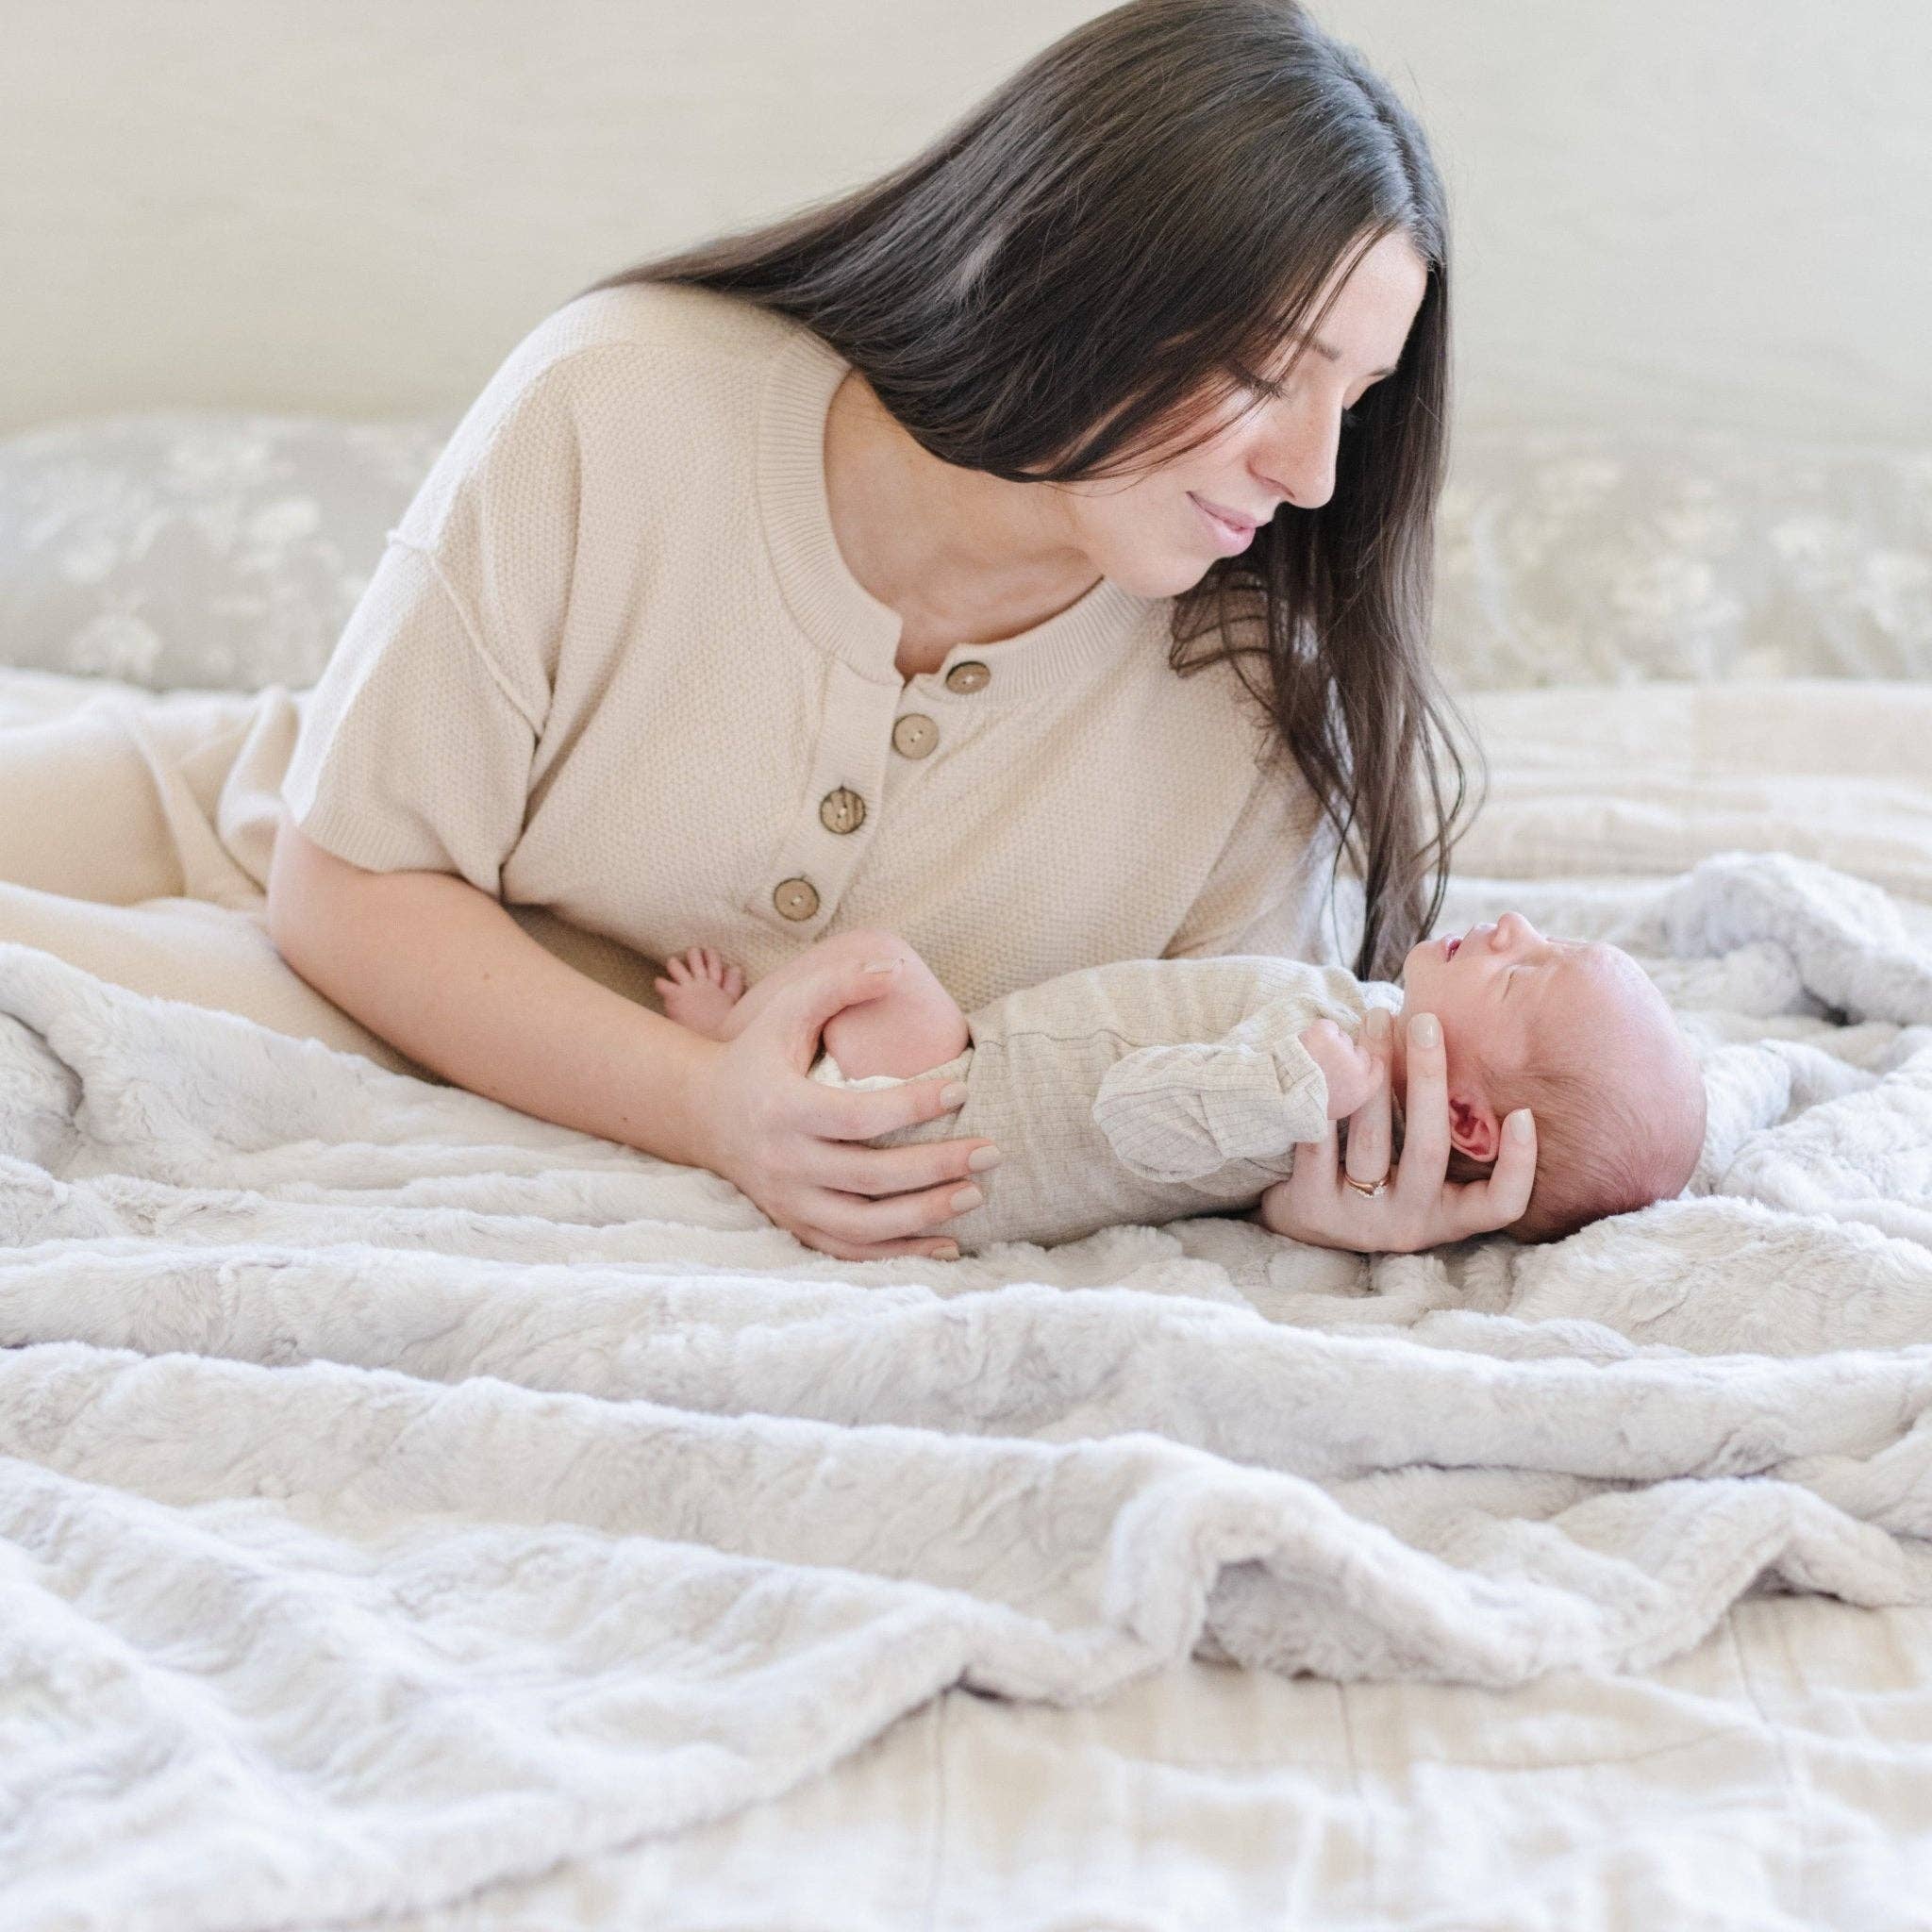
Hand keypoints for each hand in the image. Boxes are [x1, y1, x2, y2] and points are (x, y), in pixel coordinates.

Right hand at [684, 953, 995, 1261]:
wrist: (701, 1114)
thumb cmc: (755, 1055)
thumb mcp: (785, 1011)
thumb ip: (837, 983)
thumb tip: (894, 965)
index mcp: (782, 1108)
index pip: (858, 1116)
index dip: (913, 1105)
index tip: (962, 1087)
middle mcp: (783, 1162)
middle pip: (870, 1177)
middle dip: (936, 1167)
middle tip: (990, 1152)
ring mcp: (788, 1201)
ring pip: (864, 1225)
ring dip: (925, 1215)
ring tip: (975, 1194)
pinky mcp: (795, 1225)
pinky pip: (851, 1251)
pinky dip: (900, 1253)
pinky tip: (946, 1244)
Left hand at [1259, 1009, 1536, 1251]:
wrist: (1306, 1217)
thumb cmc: (1381, 1171)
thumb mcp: (1418, 1162)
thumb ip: (1447, 1122)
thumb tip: (1464, 1036)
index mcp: (1448, 1214)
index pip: (1500, 1205)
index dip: (1518, 1165)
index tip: (1524, 1112)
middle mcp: (1409, 1222)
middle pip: (1429, 1150)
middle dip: (1429, 1079)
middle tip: (1425, 1021)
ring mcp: (1359, 1219)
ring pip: (1372, 1138)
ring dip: (1375, 1070)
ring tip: (1375, 1019)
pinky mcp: (1314, 1207)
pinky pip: (1321, 1142)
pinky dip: (1328, 1095)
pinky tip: (1330, 1053)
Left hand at [1297, 1017, 1379, 1119]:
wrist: (1284, 1098)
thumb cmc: (1307, 1104)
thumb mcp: (1336, 1109)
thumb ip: (1352, 1091)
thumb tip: (1354, 1075)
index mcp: (1363, 1090)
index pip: (1377, 1068)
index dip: (1366, 1062)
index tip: (1356, 1061)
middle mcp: (1358, 1069)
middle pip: (1360, 1052)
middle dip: (1343, 1056)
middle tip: (1322, 1065)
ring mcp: (1343, 1050)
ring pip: (1343, 1038)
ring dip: (1329, 1045)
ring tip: (1311, 1058)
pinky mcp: (1326, 1036)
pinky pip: (1330, 1026)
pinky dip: (1321, 1031)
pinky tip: (1310, 1043)